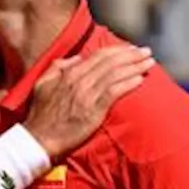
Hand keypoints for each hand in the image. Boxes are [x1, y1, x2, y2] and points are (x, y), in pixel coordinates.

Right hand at [22, 45, 154, 160]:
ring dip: (135, 66)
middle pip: (111, 62)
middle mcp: (79, 80)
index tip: (131, 49)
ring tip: (149, 62)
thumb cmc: (40, 115)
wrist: (39, 139)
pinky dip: (128, 83)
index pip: (99, 56)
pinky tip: (140, 79)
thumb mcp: (42, 84)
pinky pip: (114, 92)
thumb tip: (76, 58)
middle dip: (131, 55)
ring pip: (115, 74)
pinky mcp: (93, 111)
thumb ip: (57, 67)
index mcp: (69, 73)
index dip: (117, 51)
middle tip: (147, 51)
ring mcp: (87, 95)